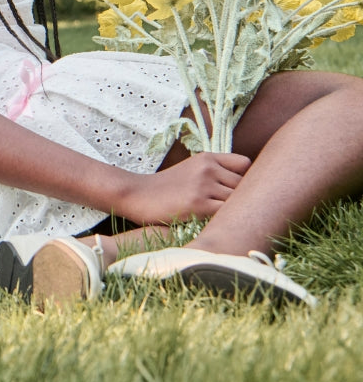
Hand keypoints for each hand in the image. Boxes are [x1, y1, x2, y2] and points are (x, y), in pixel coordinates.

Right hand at [121, 152, 250, 224]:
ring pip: (238, 200)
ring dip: (233, 211)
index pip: (245, 164)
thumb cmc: (165, 188)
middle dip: (241, 198)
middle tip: (228, 209)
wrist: (136, 194)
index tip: (235, 190)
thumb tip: (244, 187)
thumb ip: (214, 173)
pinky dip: (224, 220)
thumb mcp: (190, 170)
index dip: (244, 178)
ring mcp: (203, 185)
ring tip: (221, 218)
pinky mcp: (198, 204)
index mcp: (206, 158)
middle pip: (245, 184)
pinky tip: (214, 223)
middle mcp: (207, 168)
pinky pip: (226, 213)